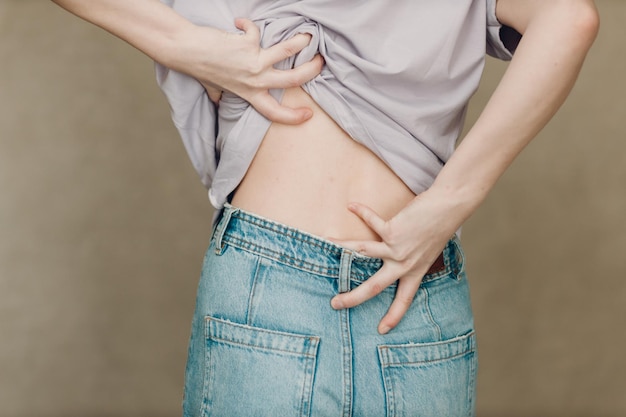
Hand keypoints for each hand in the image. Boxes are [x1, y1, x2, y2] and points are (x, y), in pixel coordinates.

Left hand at [187, 18, 323, 123]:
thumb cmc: (200, 69)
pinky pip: (255, 30)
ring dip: (301, 42)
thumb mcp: (214, 88)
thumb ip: (221, 96)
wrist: (186, 51)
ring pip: (288, 52)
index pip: (274, 112)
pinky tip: (238, 24)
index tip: (308, 115)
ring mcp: (252, 62)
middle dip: (312, 70)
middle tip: (320, 62)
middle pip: (293, 80)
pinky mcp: (247, 44)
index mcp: (249, 94)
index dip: (293, 116)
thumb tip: (218, 102)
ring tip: (308, 36)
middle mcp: (254, 81)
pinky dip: (246, 24)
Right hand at [330, 192, 458, 333]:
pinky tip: (352, 206)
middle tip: (335, 304)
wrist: (449, 208)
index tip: (382, 330)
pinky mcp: (393, 231)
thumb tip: (394, 254)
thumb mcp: (428, 251)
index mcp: (415, 272)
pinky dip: (361, 211)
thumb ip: (412, 257)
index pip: (404, 299)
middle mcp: (404, 264)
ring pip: (363, 252)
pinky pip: (372, 221)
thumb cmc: (439, 226)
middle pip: (374, 287)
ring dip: (342, 247)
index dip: (394, 315)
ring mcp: (397, 249)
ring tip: (327, 244)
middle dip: (352, 297)